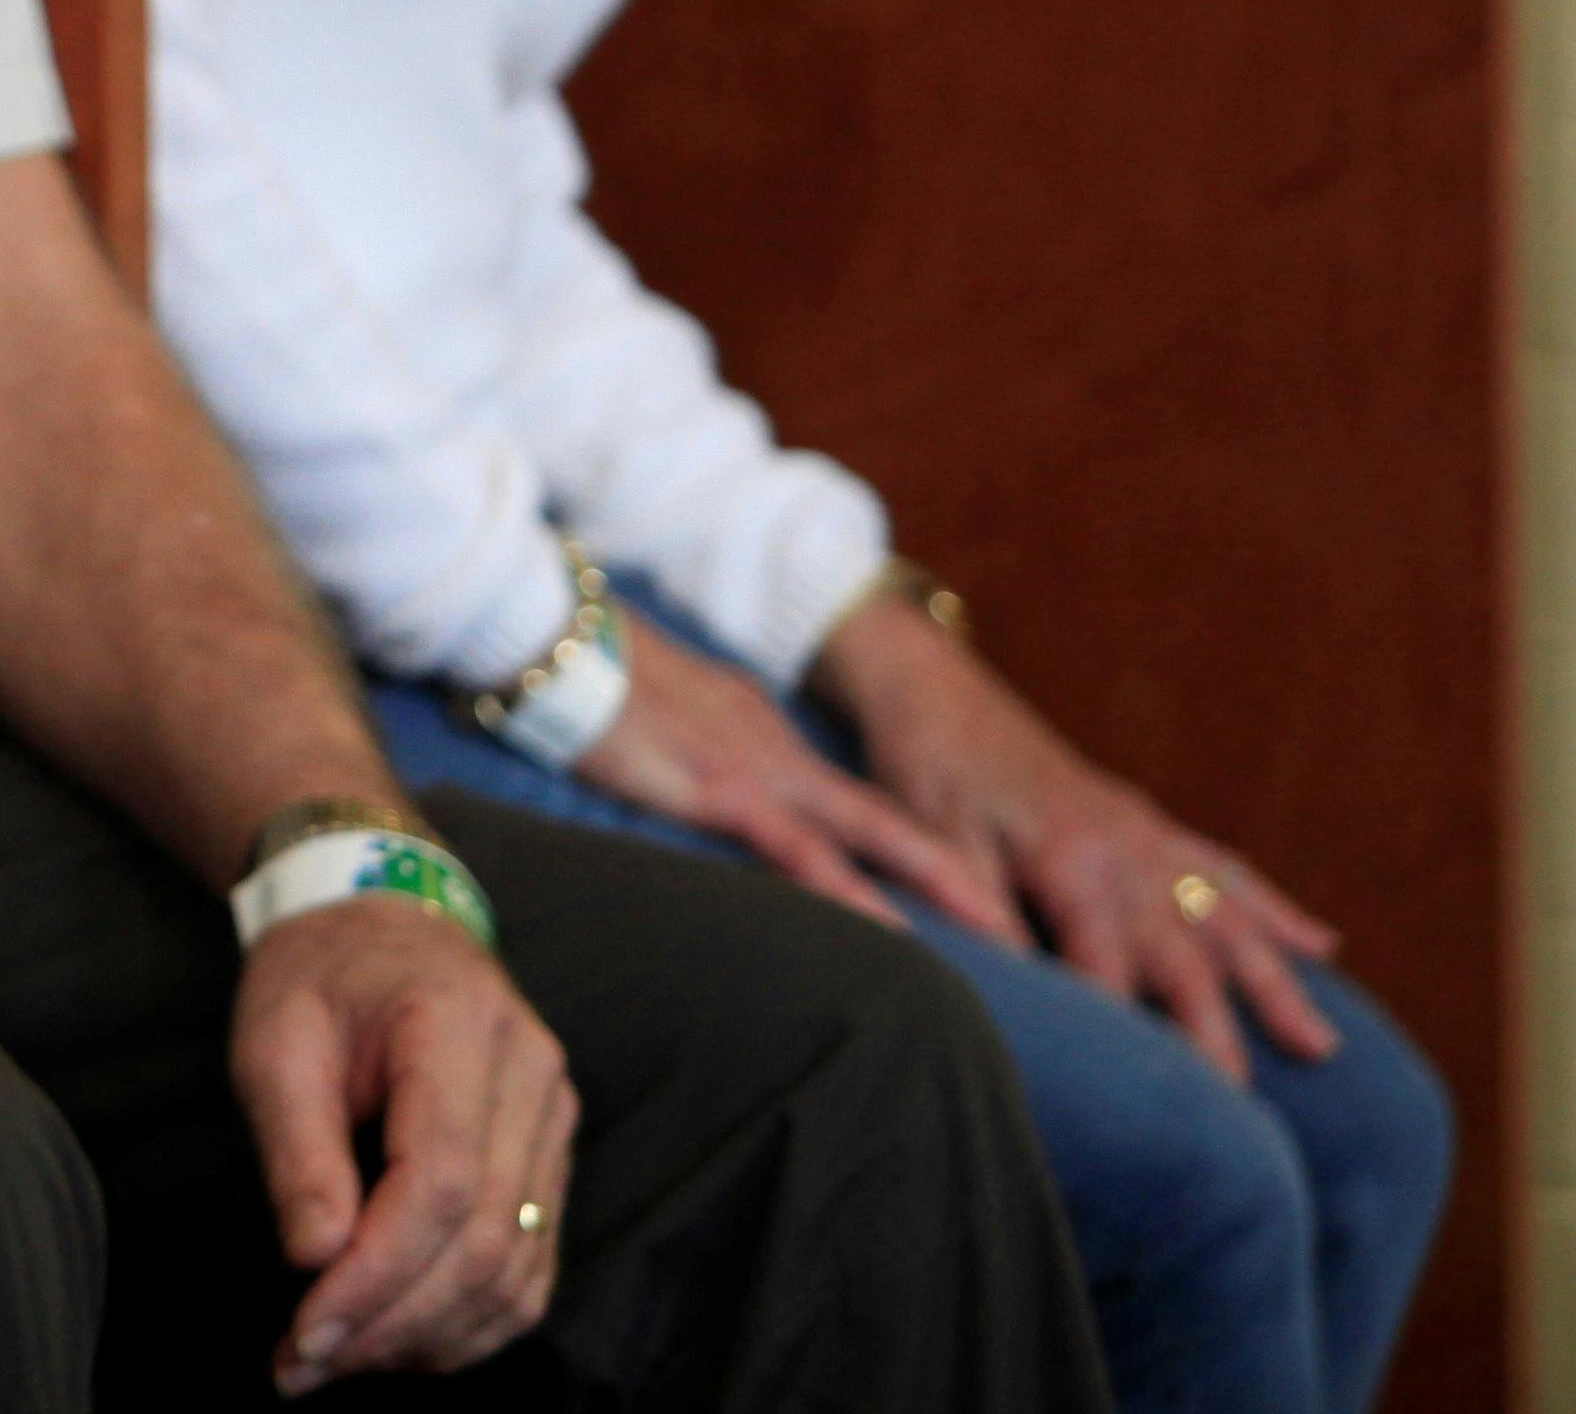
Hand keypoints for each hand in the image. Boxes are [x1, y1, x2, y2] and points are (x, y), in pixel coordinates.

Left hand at [226, 892, 574, 1393]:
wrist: (380, 921)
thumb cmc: (317, 978)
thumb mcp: (274, 1040)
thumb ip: (296, 1147)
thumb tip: (315, 1256)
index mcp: (456, 1028)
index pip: (441, 1183)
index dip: (377, 1274)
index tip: (305, 1331)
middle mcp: (530, 1076)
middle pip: (485, 1241)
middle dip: (392, 1322)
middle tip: (304, 1365)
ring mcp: (554, 1119)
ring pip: (518, 1270)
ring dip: (429, 1336)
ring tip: (340, 1358)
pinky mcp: (552, 1158)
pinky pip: (531, 1265)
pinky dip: (468, 1320)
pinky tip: (398, 1336)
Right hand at [571, 613, 1023, 943]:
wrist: (552, 635)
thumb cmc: (587, 678)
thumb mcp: (660, 723)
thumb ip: (695, 757)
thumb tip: (709, 789)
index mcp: (764, 738)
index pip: (855, 806)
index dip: (916, 851)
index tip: (965, 896)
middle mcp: (778, 753)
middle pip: (891, 824)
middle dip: (963, 878)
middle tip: (1023, 931)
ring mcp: (756, 770)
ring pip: (870, 839)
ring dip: (938, 890)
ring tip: (997, 941)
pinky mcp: (719, 790)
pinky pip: (801, 853)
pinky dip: (852, 896)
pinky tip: (891, 936)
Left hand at [817, 601, 1340, 1080]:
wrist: (938, 693)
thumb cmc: (929, 773)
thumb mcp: (935, 840)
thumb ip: (977, 907)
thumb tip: (1018, 981)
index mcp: (1072, 859)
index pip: (1107, 967)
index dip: (1125, 1032)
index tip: (1152, 1097)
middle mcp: (1127, 849)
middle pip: (1183, 953)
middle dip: (1215, 1027)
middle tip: (1244, 1101)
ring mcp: (1148, 834)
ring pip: (1226, 916)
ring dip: (1274, 980)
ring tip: (1322, 1046)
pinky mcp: (1150, 823)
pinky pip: (1224, 869)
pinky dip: (1273, 909)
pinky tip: (1322, 947)